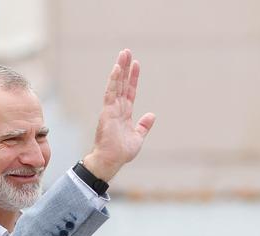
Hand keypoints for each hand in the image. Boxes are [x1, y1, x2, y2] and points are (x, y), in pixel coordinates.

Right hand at [82, 49, 155, 181]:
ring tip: (123, 54)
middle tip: (126, 52)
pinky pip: (111, 92)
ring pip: (116, 84)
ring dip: (120, 68)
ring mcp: (111, 109)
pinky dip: (113, 80)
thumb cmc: (121, 152)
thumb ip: (144, 125)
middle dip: (125, 68)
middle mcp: (117, 108)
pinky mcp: (107, 111)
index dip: (133, 78)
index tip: (136, 64)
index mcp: (124, 113)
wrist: (111, 160)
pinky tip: (117, 68)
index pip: (130, 91)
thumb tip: (152, 115)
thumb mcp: (138, 137)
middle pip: (122, 84)